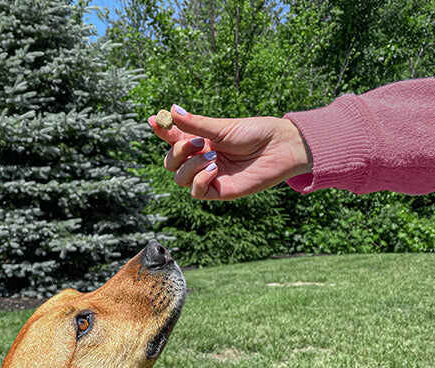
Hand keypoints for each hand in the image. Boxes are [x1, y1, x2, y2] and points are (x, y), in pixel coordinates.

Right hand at [148, 105, 311, 199]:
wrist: (279, 148)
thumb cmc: (255, 133)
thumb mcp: (222, 127)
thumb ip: (195, 124)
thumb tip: (172, 109)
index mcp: (200, 141)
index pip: (173, 139)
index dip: (163, 131)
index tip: (155, 120)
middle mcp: (201, 159)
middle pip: (170, 163)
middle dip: (177, 152)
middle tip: (197, 143)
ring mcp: (209, 176)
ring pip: (180, 178)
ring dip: (190, 166)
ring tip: (212, 157)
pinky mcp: (219, 190)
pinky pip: (196, 192)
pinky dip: (199, 180)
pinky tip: (214, 169)